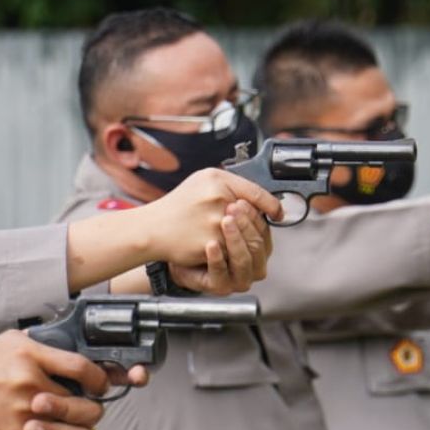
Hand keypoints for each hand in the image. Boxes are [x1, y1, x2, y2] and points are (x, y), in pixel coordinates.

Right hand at [0, 331, 125, 429]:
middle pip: (82, 406)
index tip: (100, 382)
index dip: (99, 377)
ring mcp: (23, 415)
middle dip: (95, 407)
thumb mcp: (8, 341)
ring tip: (83, 424)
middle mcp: (29, 387)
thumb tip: (71, 341)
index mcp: (31, 357)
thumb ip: (42, 341)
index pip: (81, 367)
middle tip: (94, 404)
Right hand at [141, 168, 281, 268]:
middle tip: (257, 229)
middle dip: (257, 224)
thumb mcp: (202, 183)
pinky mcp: (211, 243)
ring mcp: (215, 221)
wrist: (151, 229)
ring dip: (245, 239)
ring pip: (246, 234)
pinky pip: (232, 250)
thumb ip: (231, 186)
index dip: (271, 205)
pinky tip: (224, 247)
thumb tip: (259, 199)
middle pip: (254, 215)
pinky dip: (231, 251)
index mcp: (217, 179)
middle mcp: (218, 197)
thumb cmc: (177, 206)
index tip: (278, 213)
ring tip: (238, 239)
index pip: (256, 192)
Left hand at [168, 200, 271, 294]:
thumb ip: (245, 204)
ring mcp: (237, 277)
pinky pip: (221, 274)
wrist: (174, 246)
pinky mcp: (219, 286)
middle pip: (257, 246)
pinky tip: (211, 244)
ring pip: (243, 261)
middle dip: (245, 226)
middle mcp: (252, 264)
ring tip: (223, 222)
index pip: (264, 231)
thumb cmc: (200, 229)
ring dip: (235, 240)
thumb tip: (271, 204)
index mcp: (257, 245)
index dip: (255, 216)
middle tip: (232, 209)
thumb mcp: (223, 208)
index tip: (241, 201)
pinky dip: (217, 259)